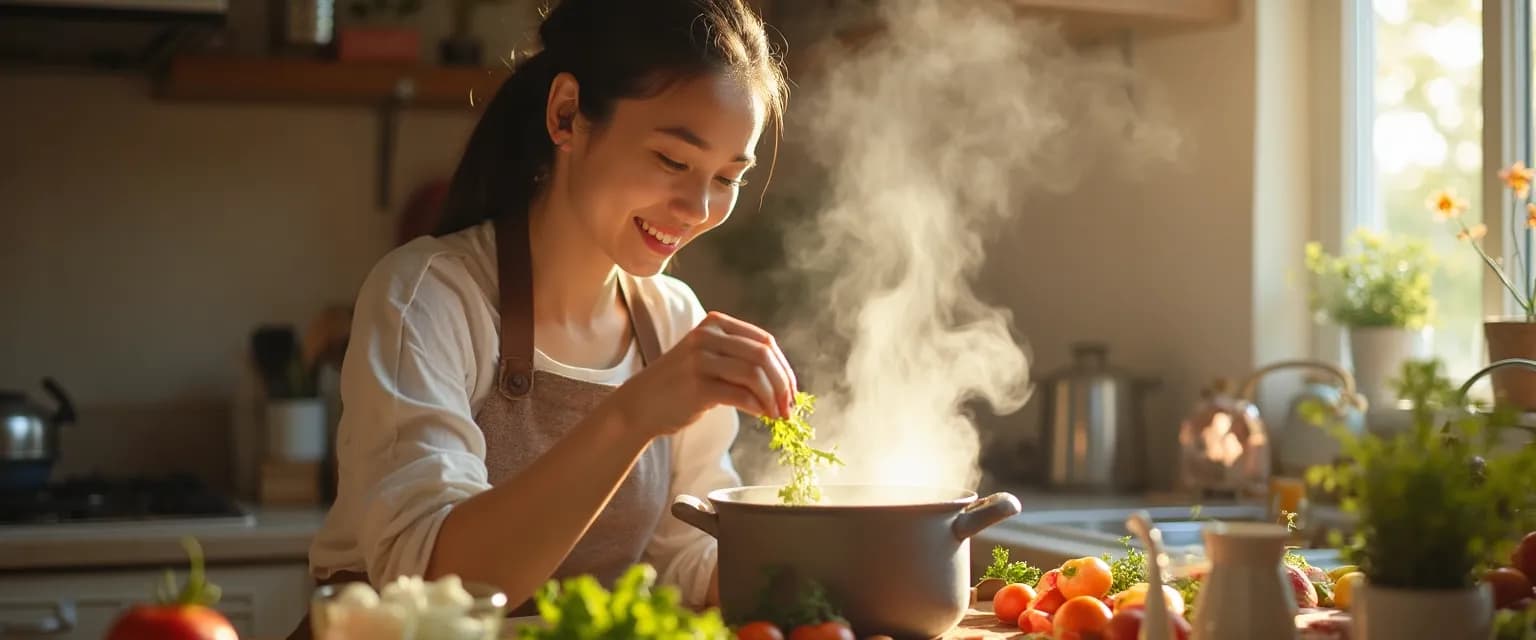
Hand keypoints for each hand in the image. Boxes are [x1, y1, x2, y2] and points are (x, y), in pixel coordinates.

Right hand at [606, 311, 796, 437]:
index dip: (784, 368)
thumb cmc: (680, 386)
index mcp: (715, 323)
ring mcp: (700, 358)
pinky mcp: (697, 384)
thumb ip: (740, 359)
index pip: (765, 341)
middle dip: (783, 384)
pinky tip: (762, 417)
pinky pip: (741, 394)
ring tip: (777, 415)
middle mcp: (707, 336)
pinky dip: (758, 407)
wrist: (640, 405)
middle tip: (789, 407)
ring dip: (773, 398)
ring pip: (755, 374)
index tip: (792, 391)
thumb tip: (785, 382)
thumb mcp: (709, 359)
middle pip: (763, 356)